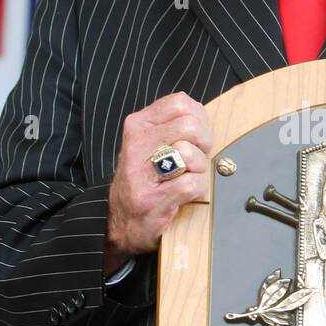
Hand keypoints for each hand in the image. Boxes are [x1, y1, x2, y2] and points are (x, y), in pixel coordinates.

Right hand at [104, 92, 212, 270]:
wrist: (122, 222)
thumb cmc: (144, 180)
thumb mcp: (149, 142)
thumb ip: (171, 124)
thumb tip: (200, 114)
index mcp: (138, 125)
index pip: (180, 103)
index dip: (198, 119)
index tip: (194, 137)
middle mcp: (137, 144)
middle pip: (190, 127)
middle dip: (204, 144)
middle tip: (195, 160)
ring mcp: (143, 173)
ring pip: (192, 154)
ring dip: (200, 169)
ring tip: (186, 178)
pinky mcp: (153, 198)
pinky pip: (194, 183)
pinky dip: (198, 191)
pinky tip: (185, 195)